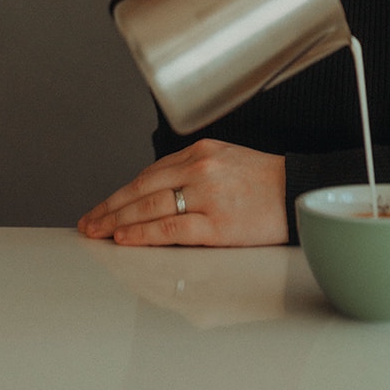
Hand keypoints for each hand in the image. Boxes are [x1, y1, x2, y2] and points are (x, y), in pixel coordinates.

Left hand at [77, 139, 287, 246]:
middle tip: (89, 223)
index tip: (103, 207)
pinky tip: (126, 238)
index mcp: (200, 151)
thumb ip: (192, 170)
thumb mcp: (226, 160)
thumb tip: (158, 191)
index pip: (148, 174)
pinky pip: (170, 229)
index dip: (121, 193)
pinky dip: (143, 234)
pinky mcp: (217, 225)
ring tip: (99, 232)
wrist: (300, 192)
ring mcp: (207, 196)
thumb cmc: (266, 181)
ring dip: (118, 221)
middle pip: (141, 189)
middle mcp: (200, 169)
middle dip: (109, 208)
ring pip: (149, 208)